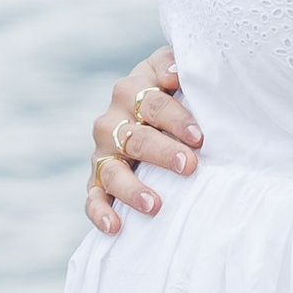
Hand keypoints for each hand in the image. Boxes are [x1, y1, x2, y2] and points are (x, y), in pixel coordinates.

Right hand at [83, 48, 202, 234]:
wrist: (153, 111)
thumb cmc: (176, 90)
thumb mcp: (176, 71)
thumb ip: (178, 65)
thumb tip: (176, 72)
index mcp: (133, 89)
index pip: (153, 103)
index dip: (176, 119)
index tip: (199, 137)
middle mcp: (113, 120)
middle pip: (136, 138)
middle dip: (162, 153)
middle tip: (189, 166)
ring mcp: (103, 152)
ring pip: (112, 171)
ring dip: (131, 187)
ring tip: (154, 204)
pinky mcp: (97, 179)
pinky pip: (93, 197)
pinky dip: (100, 212)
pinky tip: (115, 227)